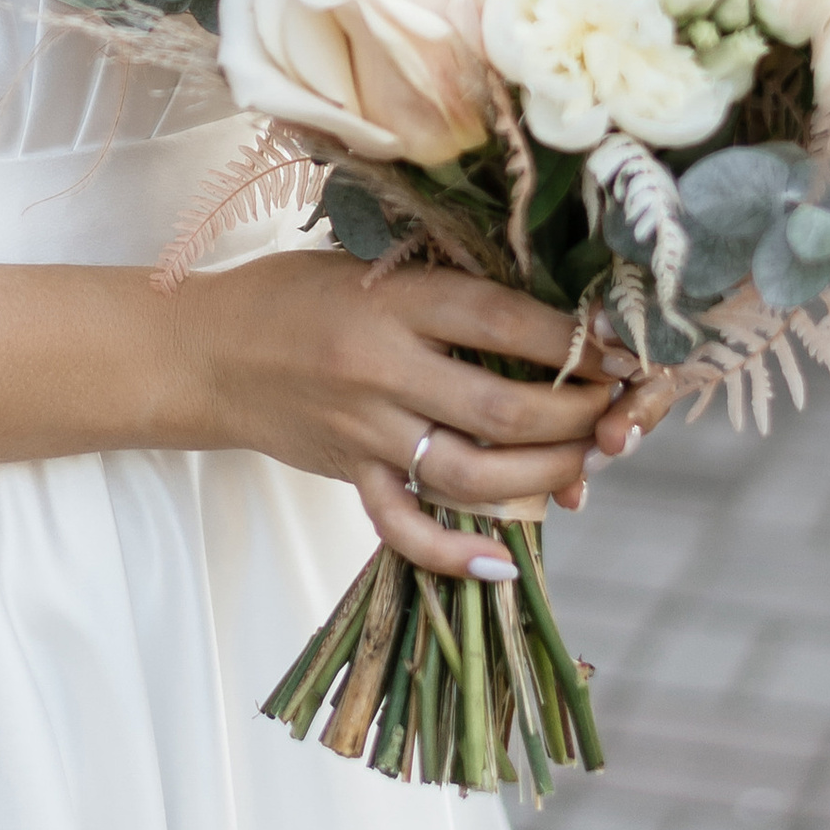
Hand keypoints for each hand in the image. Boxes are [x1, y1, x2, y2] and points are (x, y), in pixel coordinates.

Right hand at [172, 254, 677, 581]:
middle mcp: (381, 366)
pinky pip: (404, 526)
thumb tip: (553, 331)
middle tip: (616, 411)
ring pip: (471, 472)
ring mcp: (363, 429)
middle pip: (502, 405)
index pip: (503, 320)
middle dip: (576, 414)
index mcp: (394, 298)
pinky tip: (503, 564)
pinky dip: (454, 553)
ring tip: (585, 465)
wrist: (205, 351)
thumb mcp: (373, 265)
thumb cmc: (298, 295)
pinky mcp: (348, 475)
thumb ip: (449, 294)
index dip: (575, 339)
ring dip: (543, 476)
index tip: (624, 349)